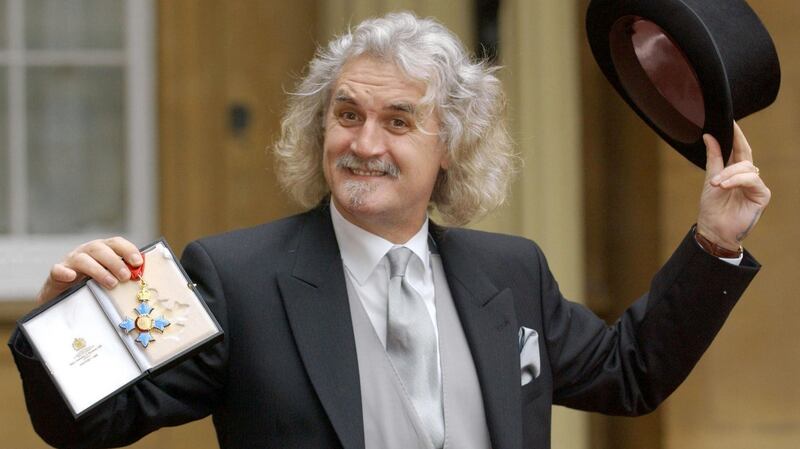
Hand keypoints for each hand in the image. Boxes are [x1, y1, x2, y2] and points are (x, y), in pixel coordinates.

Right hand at [36, 237, 141, 304]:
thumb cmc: (92, 284)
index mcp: (102, 249)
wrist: (64, 295)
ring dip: (98, 270)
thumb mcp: (110, 277)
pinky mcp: (57, 273)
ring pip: (83, 259)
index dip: (128, 250)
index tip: (138, 262)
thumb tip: (144, 276)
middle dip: (115, 262)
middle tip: (125, 277)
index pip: (116, 243)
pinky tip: (72, 277)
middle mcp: (87, 251)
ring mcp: (71, 261)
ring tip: (111, 283)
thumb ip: (123, 274)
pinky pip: (57, 270)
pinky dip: (64, 272)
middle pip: (101, 249)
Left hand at [696, 122, 770, 250]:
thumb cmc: (712, 208)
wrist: (713, 230)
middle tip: (717, 144)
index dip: (736, 135)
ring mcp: (756, 185)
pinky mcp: (762, 195)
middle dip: (732, 148)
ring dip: (729, 173)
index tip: (730, 120)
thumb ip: (714, 158)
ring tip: (716, 183)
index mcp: (735, 171)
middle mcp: (748, 176)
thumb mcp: (710, 179)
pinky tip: (724, 185)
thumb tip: (709, 136)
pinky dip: (737, 180)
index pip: (739, 148)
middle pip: (745, 154)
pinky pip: (752, 180)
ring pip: (746, 168)